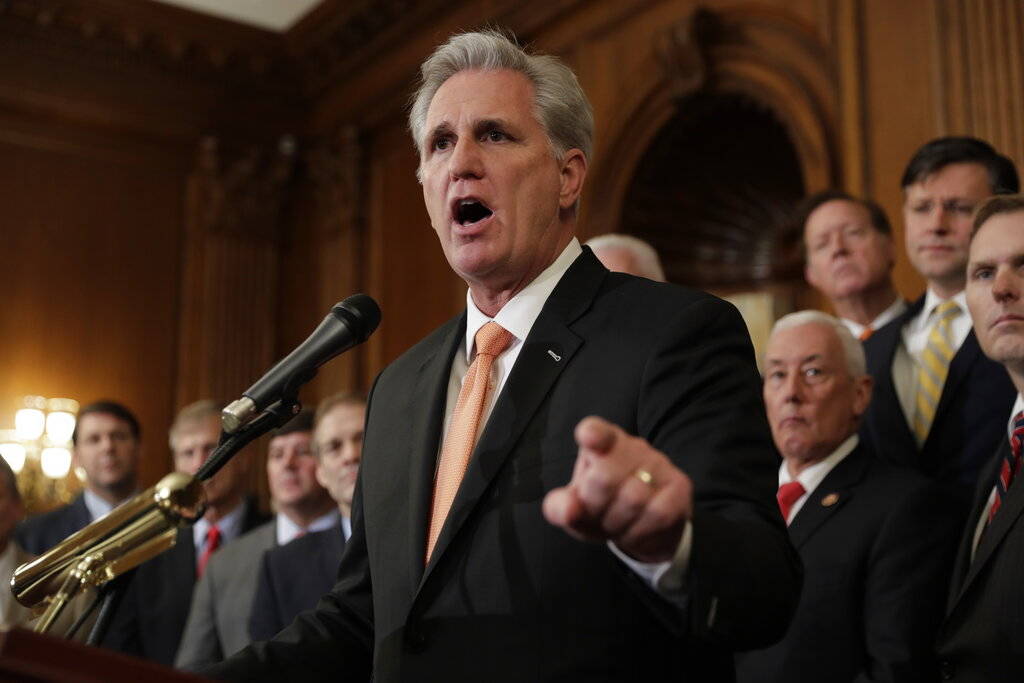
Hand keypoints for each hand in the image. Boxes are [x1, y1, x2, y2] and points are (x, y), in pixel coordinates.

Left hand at [542, 416, 692, 562]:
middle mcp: (632, 446)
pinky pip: (657, 514)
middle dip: (596, 507)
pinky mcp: (680, 485)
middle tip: (599, 515)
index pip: (597, 432)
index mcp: (601, 443)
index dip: (593, 433)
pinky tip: (635, 531)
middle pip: (605, 477)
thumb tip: (570, 509)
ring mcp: (659, 463)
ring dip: (617, 523)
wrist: (643, 530)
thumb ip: (561, 508)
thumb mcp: (576, 511)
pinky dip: (640, 532)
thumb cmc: (602, 509)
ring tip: (617, 523)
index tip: (588, 437)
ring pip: (633, 499)